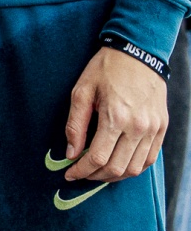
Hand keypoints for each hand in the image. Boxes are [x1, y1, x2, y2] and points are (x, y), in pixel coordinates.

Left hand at [62, 46, 168, 181]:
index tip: (69, 174)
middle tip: (80, 173)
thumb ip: (75, 125)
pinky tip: (118, 164)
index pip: (98, 157)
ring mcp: (153, 130)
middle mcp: (138, 128)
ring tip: (97, 171)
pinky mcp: (162, 129)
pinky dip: (133, 167)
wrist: (138, 55)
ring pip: (135, 168)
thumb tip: (71, 153)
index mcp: (116, 117)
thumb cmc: (105, 70)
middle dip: (95, 176)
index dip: (81, 170)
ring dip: (114, 176)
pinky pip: (149, 159)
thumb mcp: (81, 91)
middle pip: (117, 168)